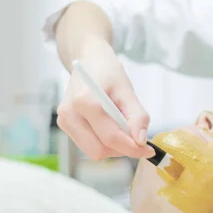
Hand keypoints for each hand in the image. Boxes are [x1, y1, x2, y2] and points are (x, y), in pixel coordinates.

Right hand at [57, 37, 153, 159]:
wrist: (89, 61)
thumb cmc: (109, 73)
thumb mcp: (127, 91)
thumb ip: (137, 116)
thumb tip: (141, 141)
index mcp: (85, 102)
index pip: (110, 137)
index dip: (132, 148)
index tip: (149, 151)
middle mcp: (69, 114)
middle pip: (100, 150)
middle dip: (121, 149)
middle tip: (136, 138)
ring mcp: (64, 120)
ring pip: (93, 151)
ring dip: (113, 147)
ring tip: (122, 127)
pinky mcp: (64, 125)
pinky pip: (88, 145)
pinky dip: (103, 142)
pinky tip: (110, 126)